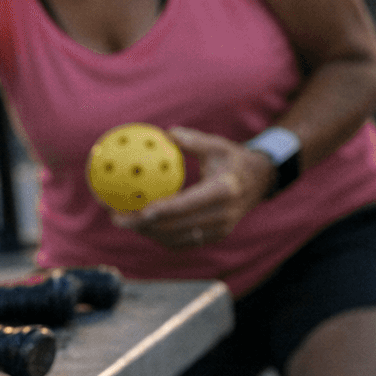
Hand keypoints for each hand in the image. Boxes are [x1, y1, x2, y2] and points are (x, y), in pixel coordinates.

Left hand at [114, 126, 273, 249]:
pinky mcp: (214, 237)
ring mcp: (219, 229)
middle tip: (116, 216)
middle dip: (143, 225)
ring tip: (121, 221)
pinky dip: (158, 235)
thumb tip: (163, 133)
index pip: (188, 204)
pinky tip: (137, 225)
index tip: (138, 209)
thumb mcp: (216, 144)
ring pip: (175, 238)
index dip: (163, 210)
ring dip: (146, 232)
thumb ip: (191, 140)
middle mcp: (223, 215)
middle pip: (176, 226)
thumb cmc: (231, 158)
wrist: (259, 182)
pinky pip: (181, 241)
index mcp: (224, 190)